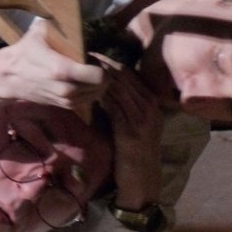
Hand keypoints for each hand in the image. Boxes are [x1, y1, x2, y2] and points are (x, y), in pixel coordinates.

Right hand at [0, 19, 107, 120]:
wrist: (8, 77)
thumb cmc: (24, 52)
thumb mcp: (39, 33)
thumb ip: (58, 25)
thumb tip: (72, 13)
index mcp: (62, 70)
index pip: (98, 75)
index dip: (102, 65)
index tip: (95, 57)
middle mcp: (66, 89)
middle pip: (100, 86)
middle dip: (101, 74)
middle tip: (94, 64)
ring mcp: (65, 100)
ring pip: (96, 94)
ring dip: (96, 84)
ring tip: (88, 73)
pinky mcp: (64, 106)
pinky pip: (86, 101)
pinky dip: (89, 92)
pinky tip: (82, 82)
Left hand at [97, 54, 163, 209]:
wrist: (141, 180)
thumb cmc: (131, 152)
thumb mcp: (129, 123)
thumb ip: (118, 105)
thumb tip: (97, 87)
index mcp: (151, 101)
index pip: (131, 72)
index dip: (111, 60)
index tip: (92, 50)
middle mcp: (150, 106)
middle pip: (125, 76)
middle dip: (103, 63)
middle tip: (82, 51)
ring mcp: (142, 119)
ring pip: (119, 89)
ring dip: (99, 76)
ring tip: (80, 65)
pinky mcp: (131, 132)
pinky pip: (114, 108)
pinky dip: (101, 97)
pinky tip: (87, 90)